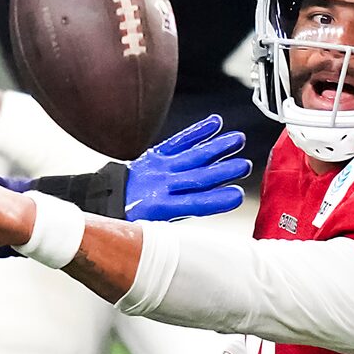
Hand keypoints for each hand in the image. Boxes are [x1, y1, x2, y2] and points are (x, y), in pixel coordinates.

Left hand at [120, 114, 249, 222]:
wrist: (108, 198)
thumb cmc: (134, 218)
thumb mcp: (152, 229)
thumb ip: (177, 223)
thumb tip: (204, 222)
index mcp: (162, 207)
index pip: (195, 203)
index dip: (217, 200)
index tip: (236, 196)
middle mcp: (163, 184)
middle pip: (198, 176)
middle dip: (223, 171)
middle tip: (244, 166)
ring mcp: (160, 167)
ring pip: (192, 154)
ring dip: (217, 147)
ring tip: (237, 140)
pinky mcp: (157, 154)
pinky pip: (179, 140)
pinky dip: (197, 132)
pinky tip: (215, 124)